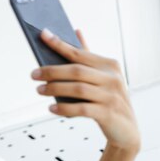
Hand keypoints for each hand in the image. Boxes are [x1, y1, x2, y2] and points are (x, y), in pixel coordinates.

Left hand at [32, 28, 140, 152]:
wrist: (126, 129)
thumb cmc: (108, 99)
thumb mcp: (102, 77)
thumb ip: (88, 57)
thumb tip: (76, 31)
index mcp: (109, 65)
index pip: (79, 53)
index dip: (60, 44)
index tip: (43, 35)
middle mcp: (112, 78)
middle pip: (77, 71)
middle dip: (52, 71)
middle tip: (33, 74)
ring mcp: (111, 96)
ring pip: (78, 89)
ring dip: (55, 89)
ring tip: (39, 90)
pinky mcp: (108, 113)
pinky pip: (81, 109)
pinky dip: (64, 108)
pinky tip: (51, 108)